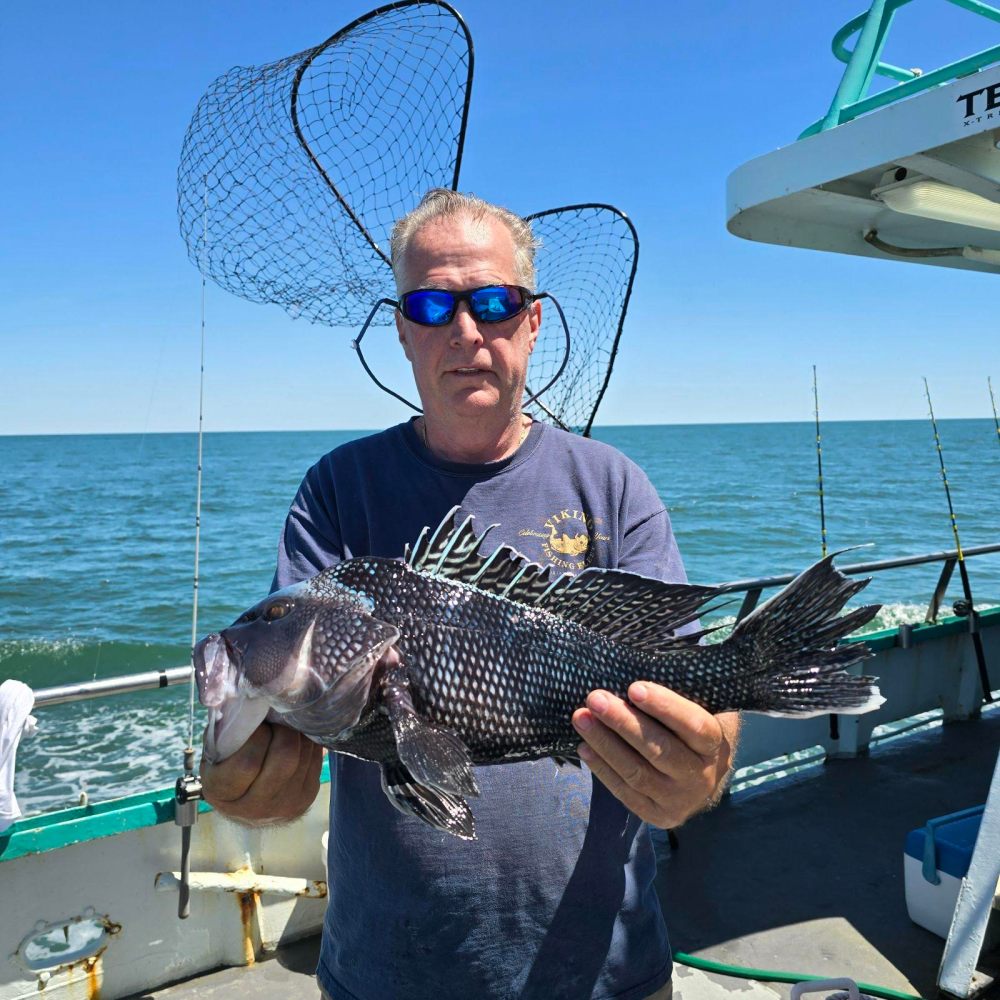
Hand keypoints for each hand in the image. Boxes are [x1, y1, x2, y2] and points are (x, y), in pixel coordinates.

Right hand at [200, 721, 323, 824]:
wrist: (243, 804)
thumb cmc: (225, 765)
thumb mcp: (216, 750)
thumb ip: (226, 729)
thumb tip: (247, 696)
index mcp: (222, 792)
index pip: (247, 763)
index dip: (257, 737)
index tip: (257, 724)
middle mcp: (254, 806)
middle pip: (284, 759)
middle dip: (283, 731)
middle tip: (277, 720)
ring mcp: (283, 805)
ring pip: (303, 757)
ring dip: (298, 734)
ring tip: (288, 726)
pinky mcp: (306, 798)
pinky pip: (315, 761)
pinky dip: (308, 743)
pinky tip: (298, 737)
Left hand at [571, 683, 738, 828]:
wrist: (701, 778)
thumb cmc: (689, 729)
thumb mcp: (698, 709)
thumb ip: (679, 693)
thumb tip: (636, 666)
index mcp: (715, 745)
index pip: (693, 725)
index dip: (664, 706)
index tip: (633, 687)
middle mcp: (700, 776)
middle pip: (660, 750)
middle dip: (623, 723)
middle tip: (595, 698)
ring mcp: (678, 800)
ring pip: (637, 772)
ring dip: (605, 743)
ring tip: (581, 717)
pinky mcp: (656, 815)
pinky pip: (625, 792)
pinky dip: (602, 769)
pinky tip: (584, 747)